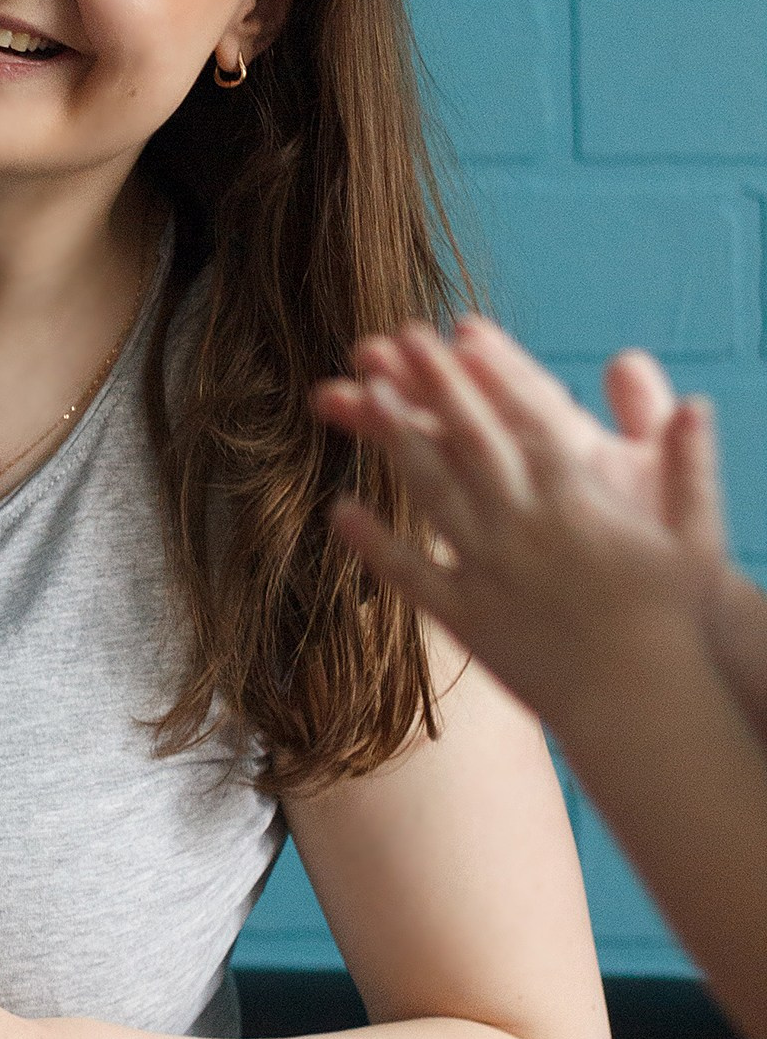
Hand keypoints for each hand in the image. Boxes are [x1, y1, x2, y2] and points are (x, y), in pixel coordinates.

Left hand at [315, 316, 725, 733]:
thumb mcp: (693, 537)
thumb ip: (688, 466)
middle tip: (389, 340)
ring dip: (394, 442)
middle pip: (469, 440)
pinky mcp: (468, 619)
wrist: (644, 706)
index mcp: (577, 498)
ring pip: (432, 492)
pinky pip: (412, 574)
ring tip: (358, 398)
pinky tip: (341, 512)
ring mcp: (490, 570)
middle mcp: (525, 524)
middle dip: (429, 385)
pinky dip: (375, 544)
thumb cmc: (674, 622)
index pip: (526, 417)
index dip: (489, 371)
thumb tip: (698, 404)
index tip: (458, 332)